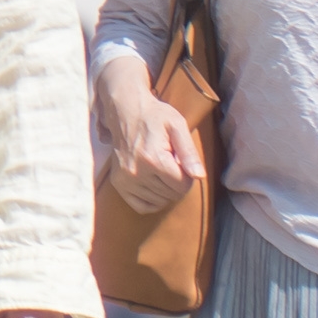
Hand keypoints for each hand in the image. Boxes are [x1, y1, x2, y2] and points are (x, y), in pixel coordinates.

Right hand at [89, 57, 205, 214]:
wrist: (125, 110)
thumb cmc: (155, 116)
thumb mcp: (177, 125)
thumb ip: (189, 152)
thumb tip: (199, 176)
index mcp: (154, 158)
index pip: (183, 185)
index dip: (188, 175)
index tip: (182, 161)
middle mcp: (137, 172)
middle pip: (172, 194)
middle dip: (177, 181)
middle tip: (170, 162)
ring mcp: (125, 180)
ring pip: (159, 202)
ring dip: (165, 190)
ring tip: (160, 169)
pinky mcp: (118, 183)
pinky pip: (142, 207)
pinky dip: (152, 200)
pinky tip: (153, 184)